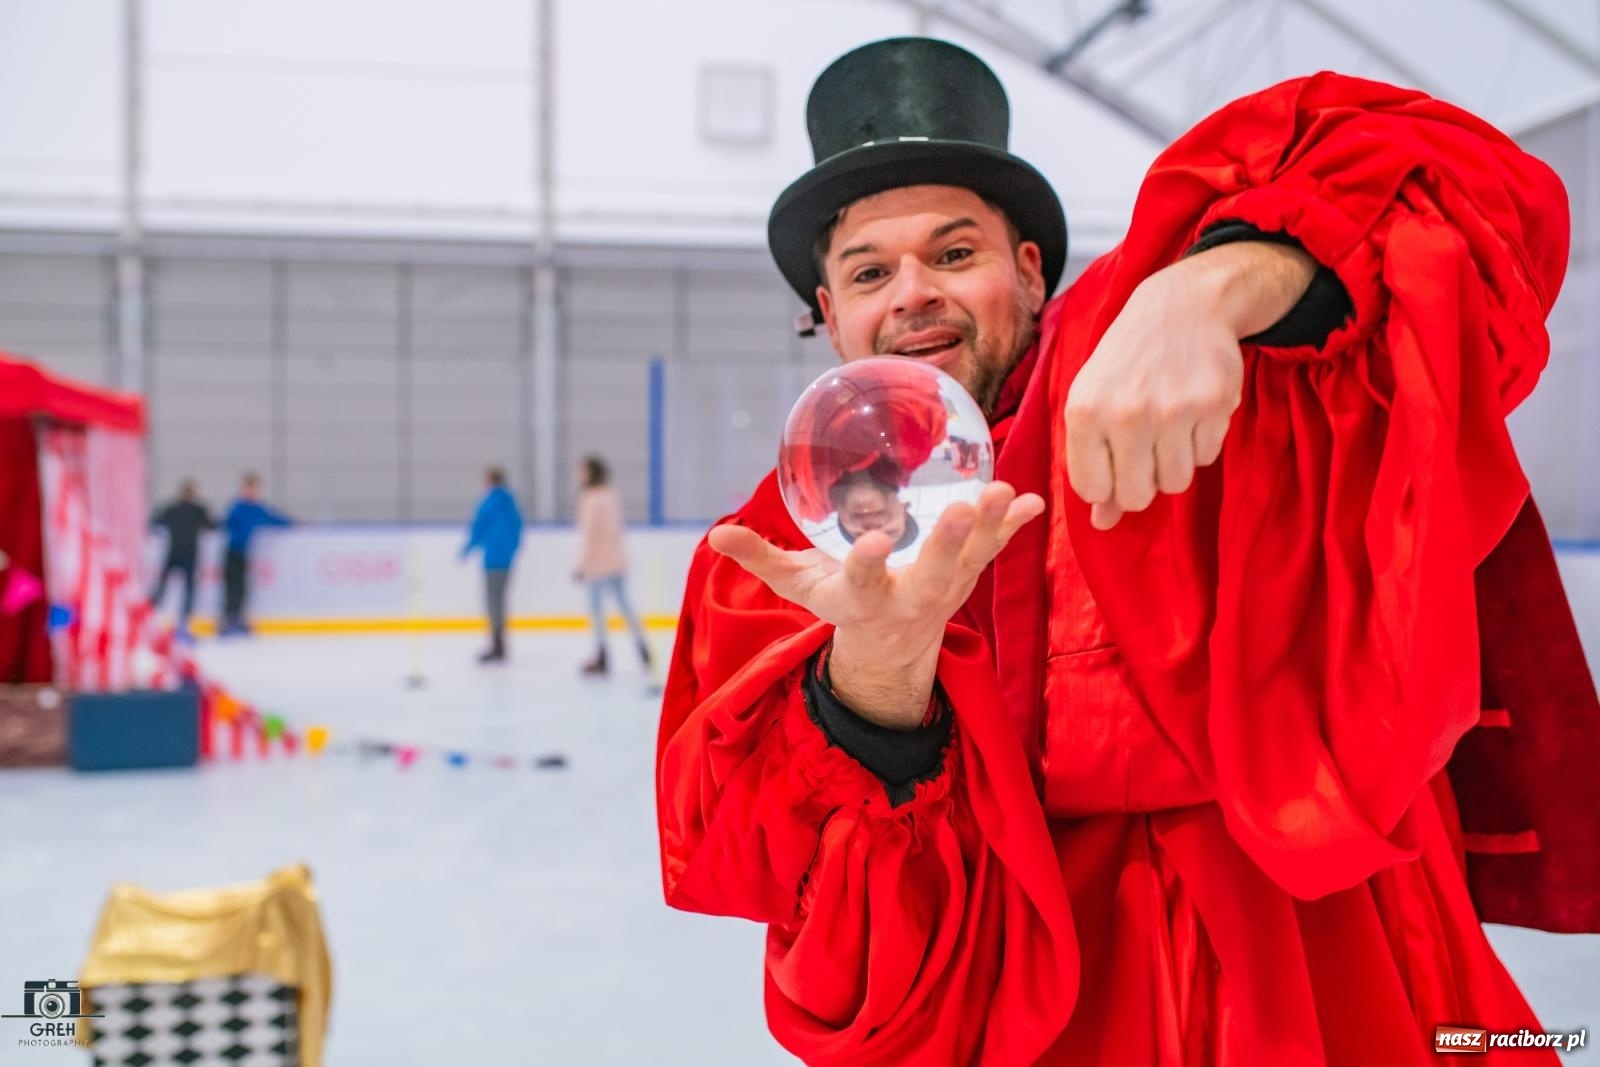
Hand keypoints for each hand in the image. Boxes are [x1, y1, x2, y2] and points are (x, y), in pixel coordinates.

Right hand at [710, 482, 1042, 727]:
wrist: (891, 645)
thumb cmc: (839, 601)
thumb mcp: (797, 587)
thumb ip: (761, 560)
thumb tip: (714, 537)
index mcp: (863, 600)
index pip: (864, 582)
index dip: (868, 564)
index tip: (873, 544)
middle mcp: (910, 598)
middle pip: (933, 574)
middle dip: (948, 544)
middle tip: (963, 509)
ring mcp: (946, 588)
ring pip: (972, 559)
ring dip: (990, 527)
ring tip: (1006, 492)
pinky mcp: (968, 572)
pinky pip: (996, 547)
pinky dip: (1016, 525)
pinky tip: (1036, 500)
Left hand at [1064, 241, 1314, 528]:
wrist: (1180, 308)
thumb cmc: (1126, 361)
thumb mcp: (1093, 402)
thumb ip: (1093, 463)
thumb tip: (1103, 524)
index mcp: (1085, 412)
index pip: (1092, 488)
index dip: (1104, 484)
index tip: (1112, 461)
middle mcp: (1127, 413)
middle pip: (1136, 496)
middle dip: (1140, 484)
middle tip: (1143, 451)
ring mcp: (1173, 410)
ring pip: (1175, 483)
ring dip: (1172, 465)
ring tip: (1166, 430)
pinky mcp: (1214, 405)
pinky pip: (1205, 458)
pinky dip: (1199, 444)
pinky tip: (1190, 413)